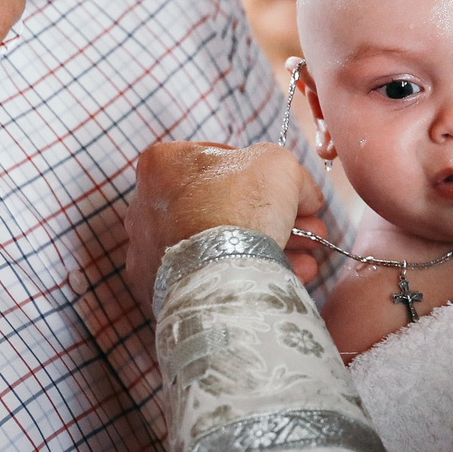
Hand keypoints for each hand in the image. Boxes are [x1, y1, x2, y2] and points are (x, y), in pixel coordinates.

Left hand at [125, 141, 324, 307]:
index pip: (220, 162)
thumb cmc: (240, 205)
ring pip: (219, 246)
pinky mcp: (161, 289)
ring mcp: (149, 252)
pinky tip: (284, 278)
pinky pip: (212, 276)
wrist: (221, 271)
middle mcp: (147, 206)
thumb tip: (305, 196)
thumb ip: (291, 173)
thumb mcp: (278, 164)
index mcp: (162, 164)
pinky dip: (246, 275)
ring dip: (267, 248)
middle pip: (223, 208)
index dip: (263, 177)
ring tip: (305, 260)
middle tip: (306, 229)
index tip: (289, 194)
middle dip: (272, 218)